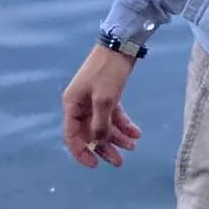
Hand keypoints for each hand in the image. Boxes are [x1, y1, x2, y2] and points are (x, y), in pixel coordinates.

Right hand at [62, 44, 142, 168]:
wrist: (122, 44)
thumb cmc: (108, 71)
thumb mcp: (104, 99)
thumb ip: (100, 123)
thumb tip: (98, 142)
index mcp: (72, 104)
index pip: (72, 136)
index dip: (81, 152)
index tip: (95, 164)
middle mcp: (81, 104)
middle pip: (91, 133)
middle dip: (105, 147)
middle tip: (119, 161)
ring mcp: (94, 99)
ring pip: (104, 125)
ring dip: (118, 137)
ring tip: (133, 146)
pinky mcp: (107, 95)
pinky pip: (114, 115)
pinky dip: (124, 124)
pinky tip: (136, 133)